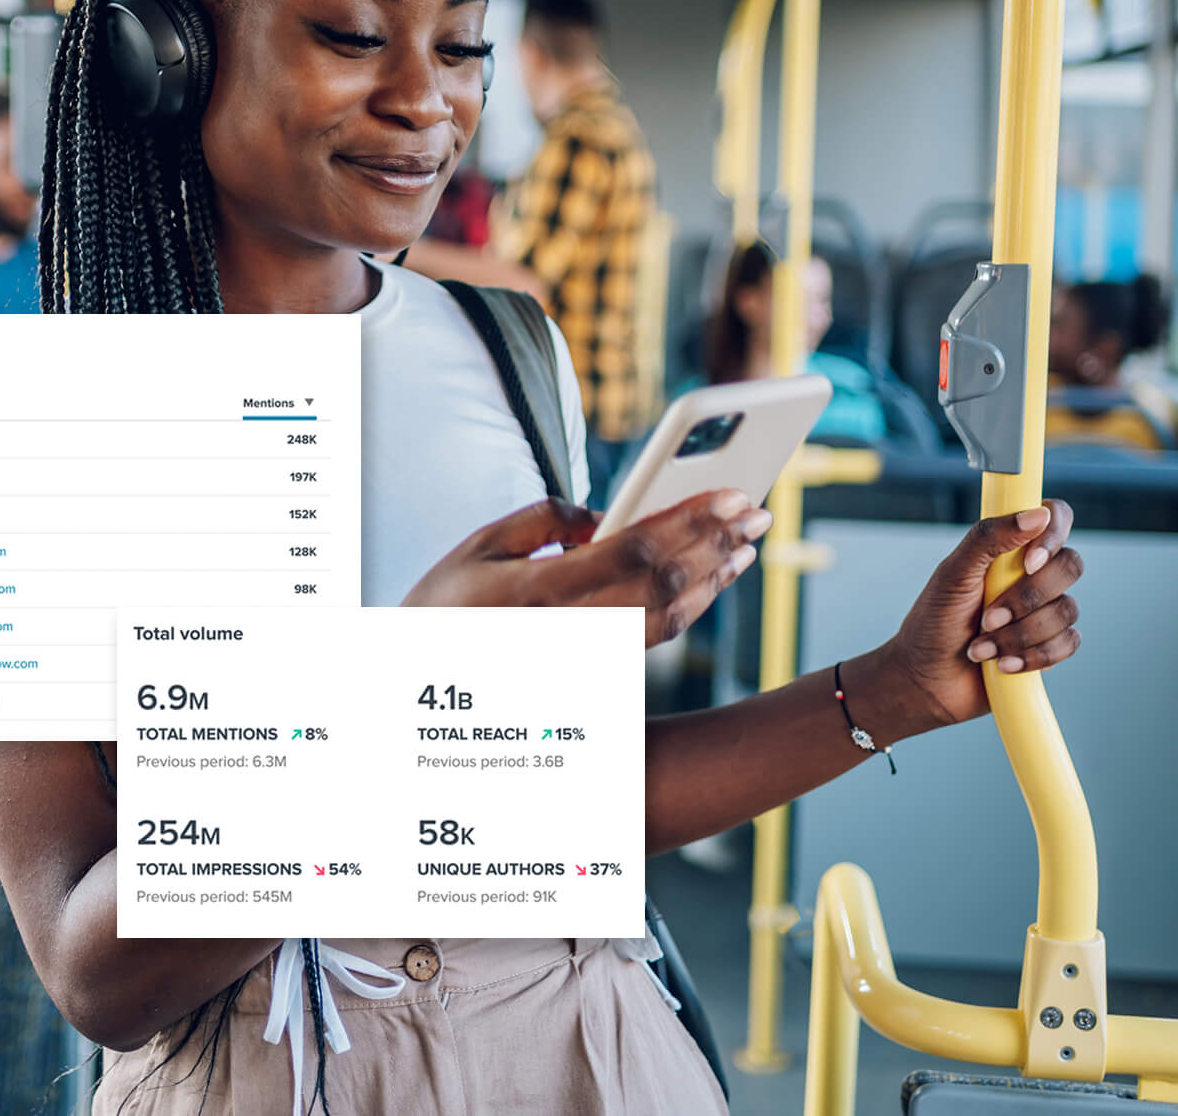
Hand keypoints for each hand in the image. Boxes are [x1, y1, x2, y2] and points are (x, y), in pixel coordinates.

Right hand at [402, 491, 770, 646]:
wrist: (421, 683)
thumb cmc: (444, 607)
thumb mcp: (478, 547)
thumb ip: (545, 519)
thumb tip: (604, 514)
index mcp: (540, 592)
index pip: (634, 551)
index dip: (690, 521)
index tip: (730, 494)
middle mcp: (571, 630)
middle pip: (665, 583)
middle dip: (717, 543)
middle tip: (756, 510)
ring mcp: (585, 656)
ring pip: (669, 616)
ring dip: (715, 576)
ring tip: (747, 543)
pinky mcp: (592, 670)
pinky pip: (654, 637)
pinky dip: (692, 605)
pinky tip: (711, 581)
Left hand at [860, 500, 1085, 732]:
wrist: (927, 681)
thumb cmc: (933, 622)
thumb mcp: (952, 575)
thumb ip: (988, 538)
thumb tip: (1037, 514)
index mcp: (1009, 548)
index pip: (1054, 516)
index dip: (1052, 536)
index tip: (1029, 563)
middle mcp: (1033, 575)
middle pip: (1070, 566)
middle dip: (1026, 599)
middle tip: (986, 618)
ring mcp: (1044, 610)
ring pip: (1067, 610)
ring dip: (1019, 635)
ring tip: (980, 648)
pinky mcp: (1051, 645)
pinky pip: (1069, 643)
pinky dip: (1034, 656)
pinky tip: (1003, 665)